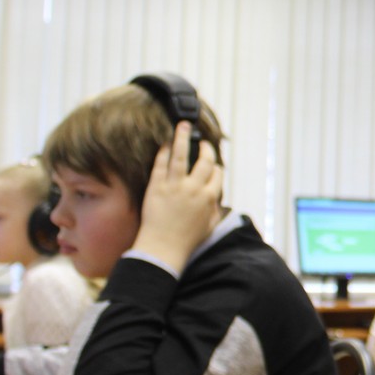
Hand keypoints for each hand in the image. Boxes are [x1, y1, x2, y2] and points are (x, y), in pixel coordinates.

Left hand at [131, 122, 223, 270]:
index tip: (213, 166)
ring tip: (183, 125)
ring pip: (181, 155)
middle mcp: (194, 188)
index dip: (216, 167)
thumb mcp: (209, 226)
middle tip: (203, 143)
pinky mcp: (157, 187)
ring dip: (183, 137)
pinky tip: (166, 144)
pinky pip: (161, 164)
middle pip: (204, 161)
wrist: (163, 249)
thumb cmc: (186, 242)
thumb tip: (217, 199)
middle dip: (205, 148)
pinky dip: (164, 152)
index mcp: (209, 198)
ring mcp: (175, 186)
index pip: (217, 174)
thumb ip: (215, 210)